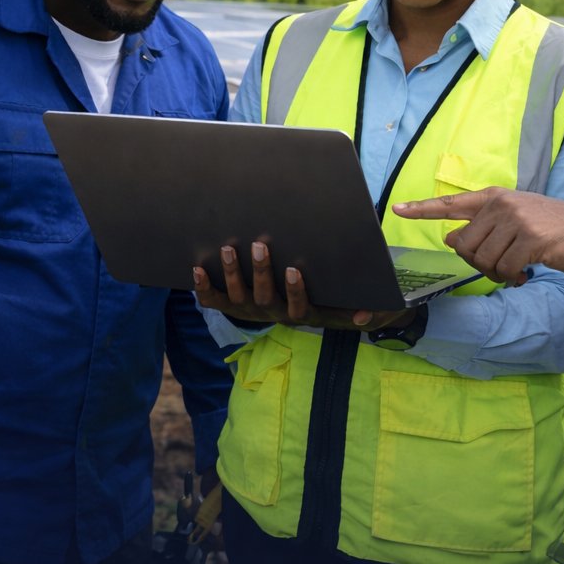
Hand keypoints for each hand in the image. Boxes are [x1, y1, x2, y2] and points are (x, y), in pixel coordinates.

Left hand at [193, 242, 416, 332]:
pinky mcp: (235, 304)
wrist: (317, 306)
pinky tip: (196, 268)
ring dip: (231, 276)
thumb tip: (364, 317)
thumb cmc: (341, 300)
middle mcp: (275, 315)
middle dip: (260, 274)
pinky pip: (216, 302)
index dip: (294, 292)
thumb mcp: (359, 307)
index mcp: (304, 314)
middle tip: (259, 245)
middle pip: (264, 301)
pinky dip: (204, 288)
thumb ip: (367, 312)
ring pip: (238, 301)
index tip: (294, 270)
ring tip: (228, 249)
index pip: (298, 309)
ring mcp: (253, 310)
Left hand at [392, 187, 563, 283]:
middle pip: (464, 245)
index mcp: (493, 198)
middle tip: (500, 265)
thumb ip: (483, 227)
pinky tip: (527, 272)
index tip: (397, 210)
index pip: (450, 204)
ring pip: (483, 260)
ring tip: (517, 266)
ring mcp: (515, 219)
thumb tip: (451, 238)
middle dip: (479, 263)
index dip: (422, 209)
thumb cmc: (551, 228)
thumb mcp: (514, 220)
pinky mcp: (529, 237)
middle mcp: (500, 204)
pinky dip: (513, 277)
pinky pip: (504, 269)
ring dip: (498, 273)